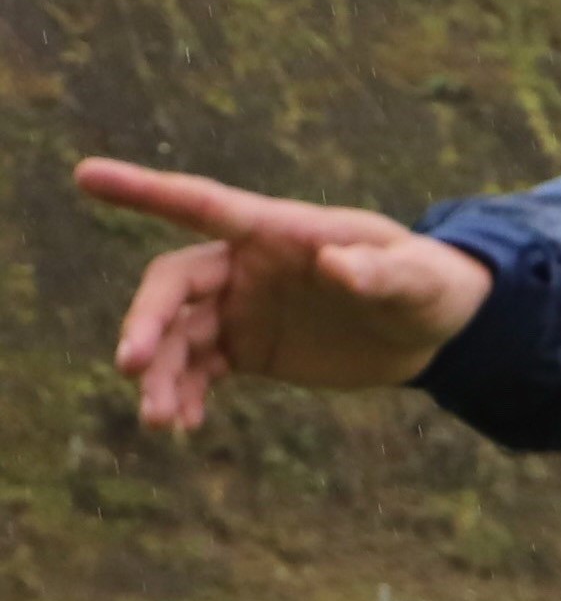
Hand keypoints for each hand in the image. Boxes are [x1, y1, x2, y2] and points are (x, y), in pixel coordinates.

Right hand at [76, 160, 494, 430]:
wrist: (435, 329)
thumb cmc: (428, 284)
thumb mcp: (415, 278)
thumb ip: (379, 270)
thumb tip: (336, 264)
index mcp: (278, 231)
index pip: (204, 205)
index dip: (146, 191)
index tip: (86, 176)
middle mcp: (247, 266)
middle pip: (174, 285)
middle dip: (148, 321)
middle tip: (133, 365)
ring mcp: (242, 308)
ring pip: (179, 335)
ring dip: (161, 373)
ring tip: (160, 421)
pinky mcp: (248, 348)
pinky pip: (199, 369)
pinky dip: (184, 393)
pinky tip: (183, 425)